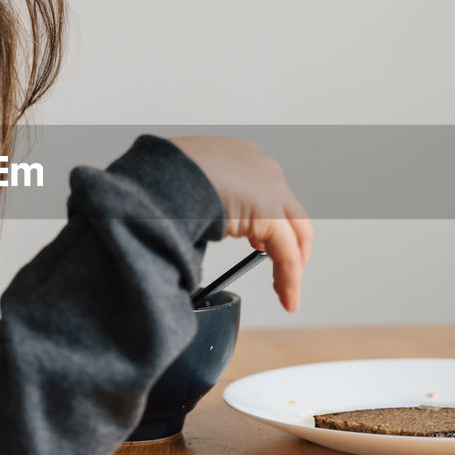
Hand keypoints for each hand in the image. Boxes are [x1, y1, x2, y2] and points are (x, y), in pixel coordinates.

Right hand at [169, 137, 312, 311]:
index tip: (258, 242)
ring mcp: (270, 188)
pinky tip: (286, 298)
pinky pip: (287, 254)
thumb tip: (189, 222)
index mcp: (240, 156)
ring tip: (285, 291)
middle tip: (282, 268)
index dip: (267, 220)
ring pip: (296, 233)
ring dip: (292, 264)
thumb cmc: (159, 178)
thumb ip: (197, 197)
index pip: (266, 191)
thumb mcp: (182, 183)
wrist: (159, 175)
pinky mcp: (269, 214)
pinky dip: (289, 279)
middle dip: (290, 243)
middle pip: (290, 212)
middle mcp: (262, 168)